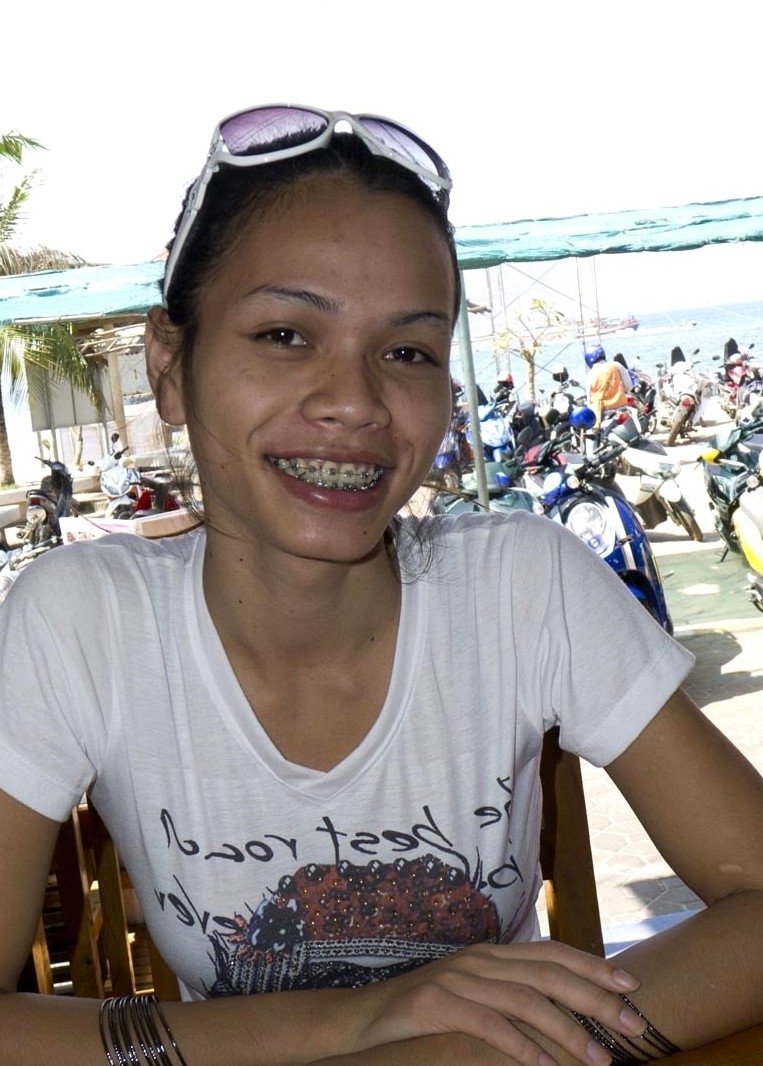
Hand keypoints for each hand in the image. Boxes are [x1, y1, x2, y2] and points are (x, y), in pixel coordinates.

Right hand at [348, 941, 646, 1065]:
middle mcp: (479, 959)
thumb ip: (510, 996)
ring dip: (567, 1030)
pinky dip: (520, 1046)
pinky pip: (487, 1023)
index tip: (632, 984)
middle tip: (633, 1024)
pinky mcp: (435, 1002)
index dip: (593, 966)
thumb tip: (562, 1012)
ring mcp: (457, 978)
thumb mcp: (471, 997)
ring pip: (524, 999)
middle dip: (596, 998)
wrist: (361, 1019)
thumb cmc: (424, 1014)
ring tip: (598, 1059)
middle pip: (548, 973)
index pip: (552, 952)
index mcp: (492, 954)